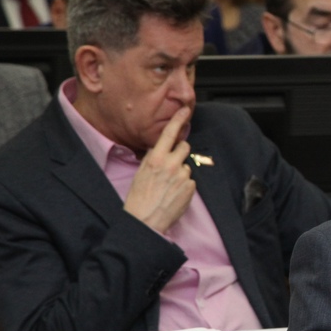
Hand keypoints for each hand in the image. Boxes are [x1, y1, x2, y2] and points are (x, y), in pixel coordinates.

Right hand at [123, 107, 195, 233]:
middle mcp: (171, 165)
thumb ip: (152, 158)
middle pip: (184, 147)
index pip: (169, 134)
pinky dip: (184, 185)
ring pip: (186, 165)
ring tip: (168, 185)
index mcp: (156, 159)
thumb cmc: (139, 198)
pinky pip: (190, 180)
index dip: (178, 120)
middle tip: (171, 163)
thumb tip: (159, 148)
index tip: (185, 110)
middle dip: (179, 151)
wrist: (145, 220)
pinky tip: (173, 193)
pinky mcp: (191, 188)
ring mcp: (183, 176)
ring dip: (180, 171)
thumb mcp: (141, 173)